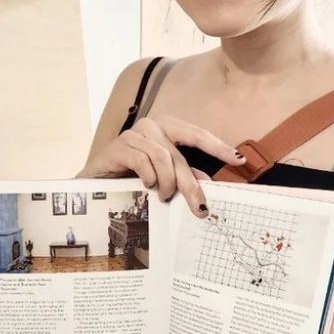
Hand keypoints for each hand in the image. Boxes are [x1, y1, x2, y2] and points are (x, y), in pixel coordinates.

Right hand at [77, 115, 245, 217]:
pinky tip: (147, 186)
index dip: (218, 146)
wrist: (94, 181)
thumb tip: (207, 182)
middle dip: (191, 184)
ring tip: (163, 198)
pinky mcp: (118, 145)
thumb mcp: (160, 176)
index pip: (197, 134)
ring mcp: (134, 133)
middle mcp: (152, 125)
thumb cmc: (131, 175)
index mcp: (166, 128)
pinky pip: (142, 160)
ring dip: (167, 182)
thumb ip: (182, 175)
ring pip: (163, 157)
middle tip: (200, 207)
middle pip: (180, 154)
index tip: (238, 160)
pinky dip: (149, 176)